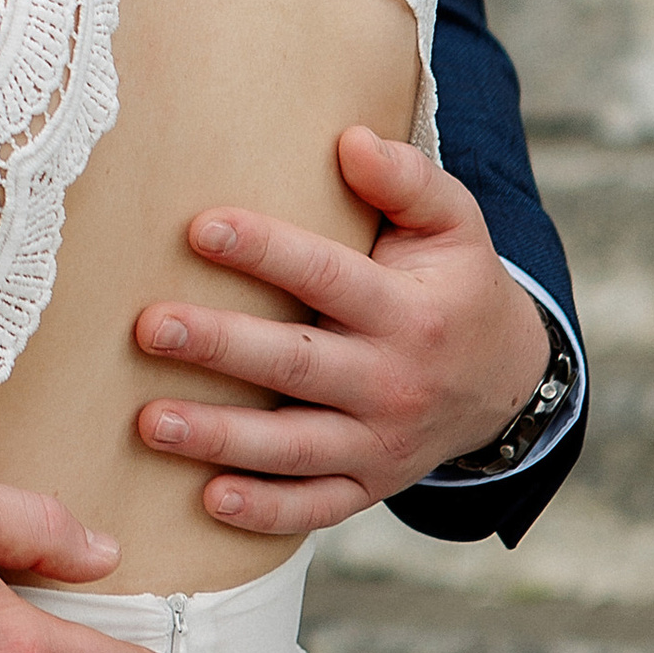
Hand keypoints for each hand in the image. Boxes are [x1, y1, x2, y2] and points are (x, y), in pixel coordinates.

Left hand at [131, 127, 554, 536]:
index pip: (329, 278)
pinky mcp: (369, 486)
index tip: (199, 227)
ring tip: (150, 421)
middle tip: (150, 328)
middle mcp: (395, 382)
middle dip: (221, 348)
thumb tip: (351, 141)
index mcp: (411, 313)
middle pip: (297, 366)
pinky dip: (265, 511)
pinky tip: (208, 499)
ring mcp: (381, 444)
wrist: (504, 381)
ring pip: (294, 447)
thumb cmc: (455, 284)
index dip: (266, 252)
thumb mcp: (454, 224)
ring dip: (220, 437)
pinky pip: (315, 507)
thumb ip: (408, 179)